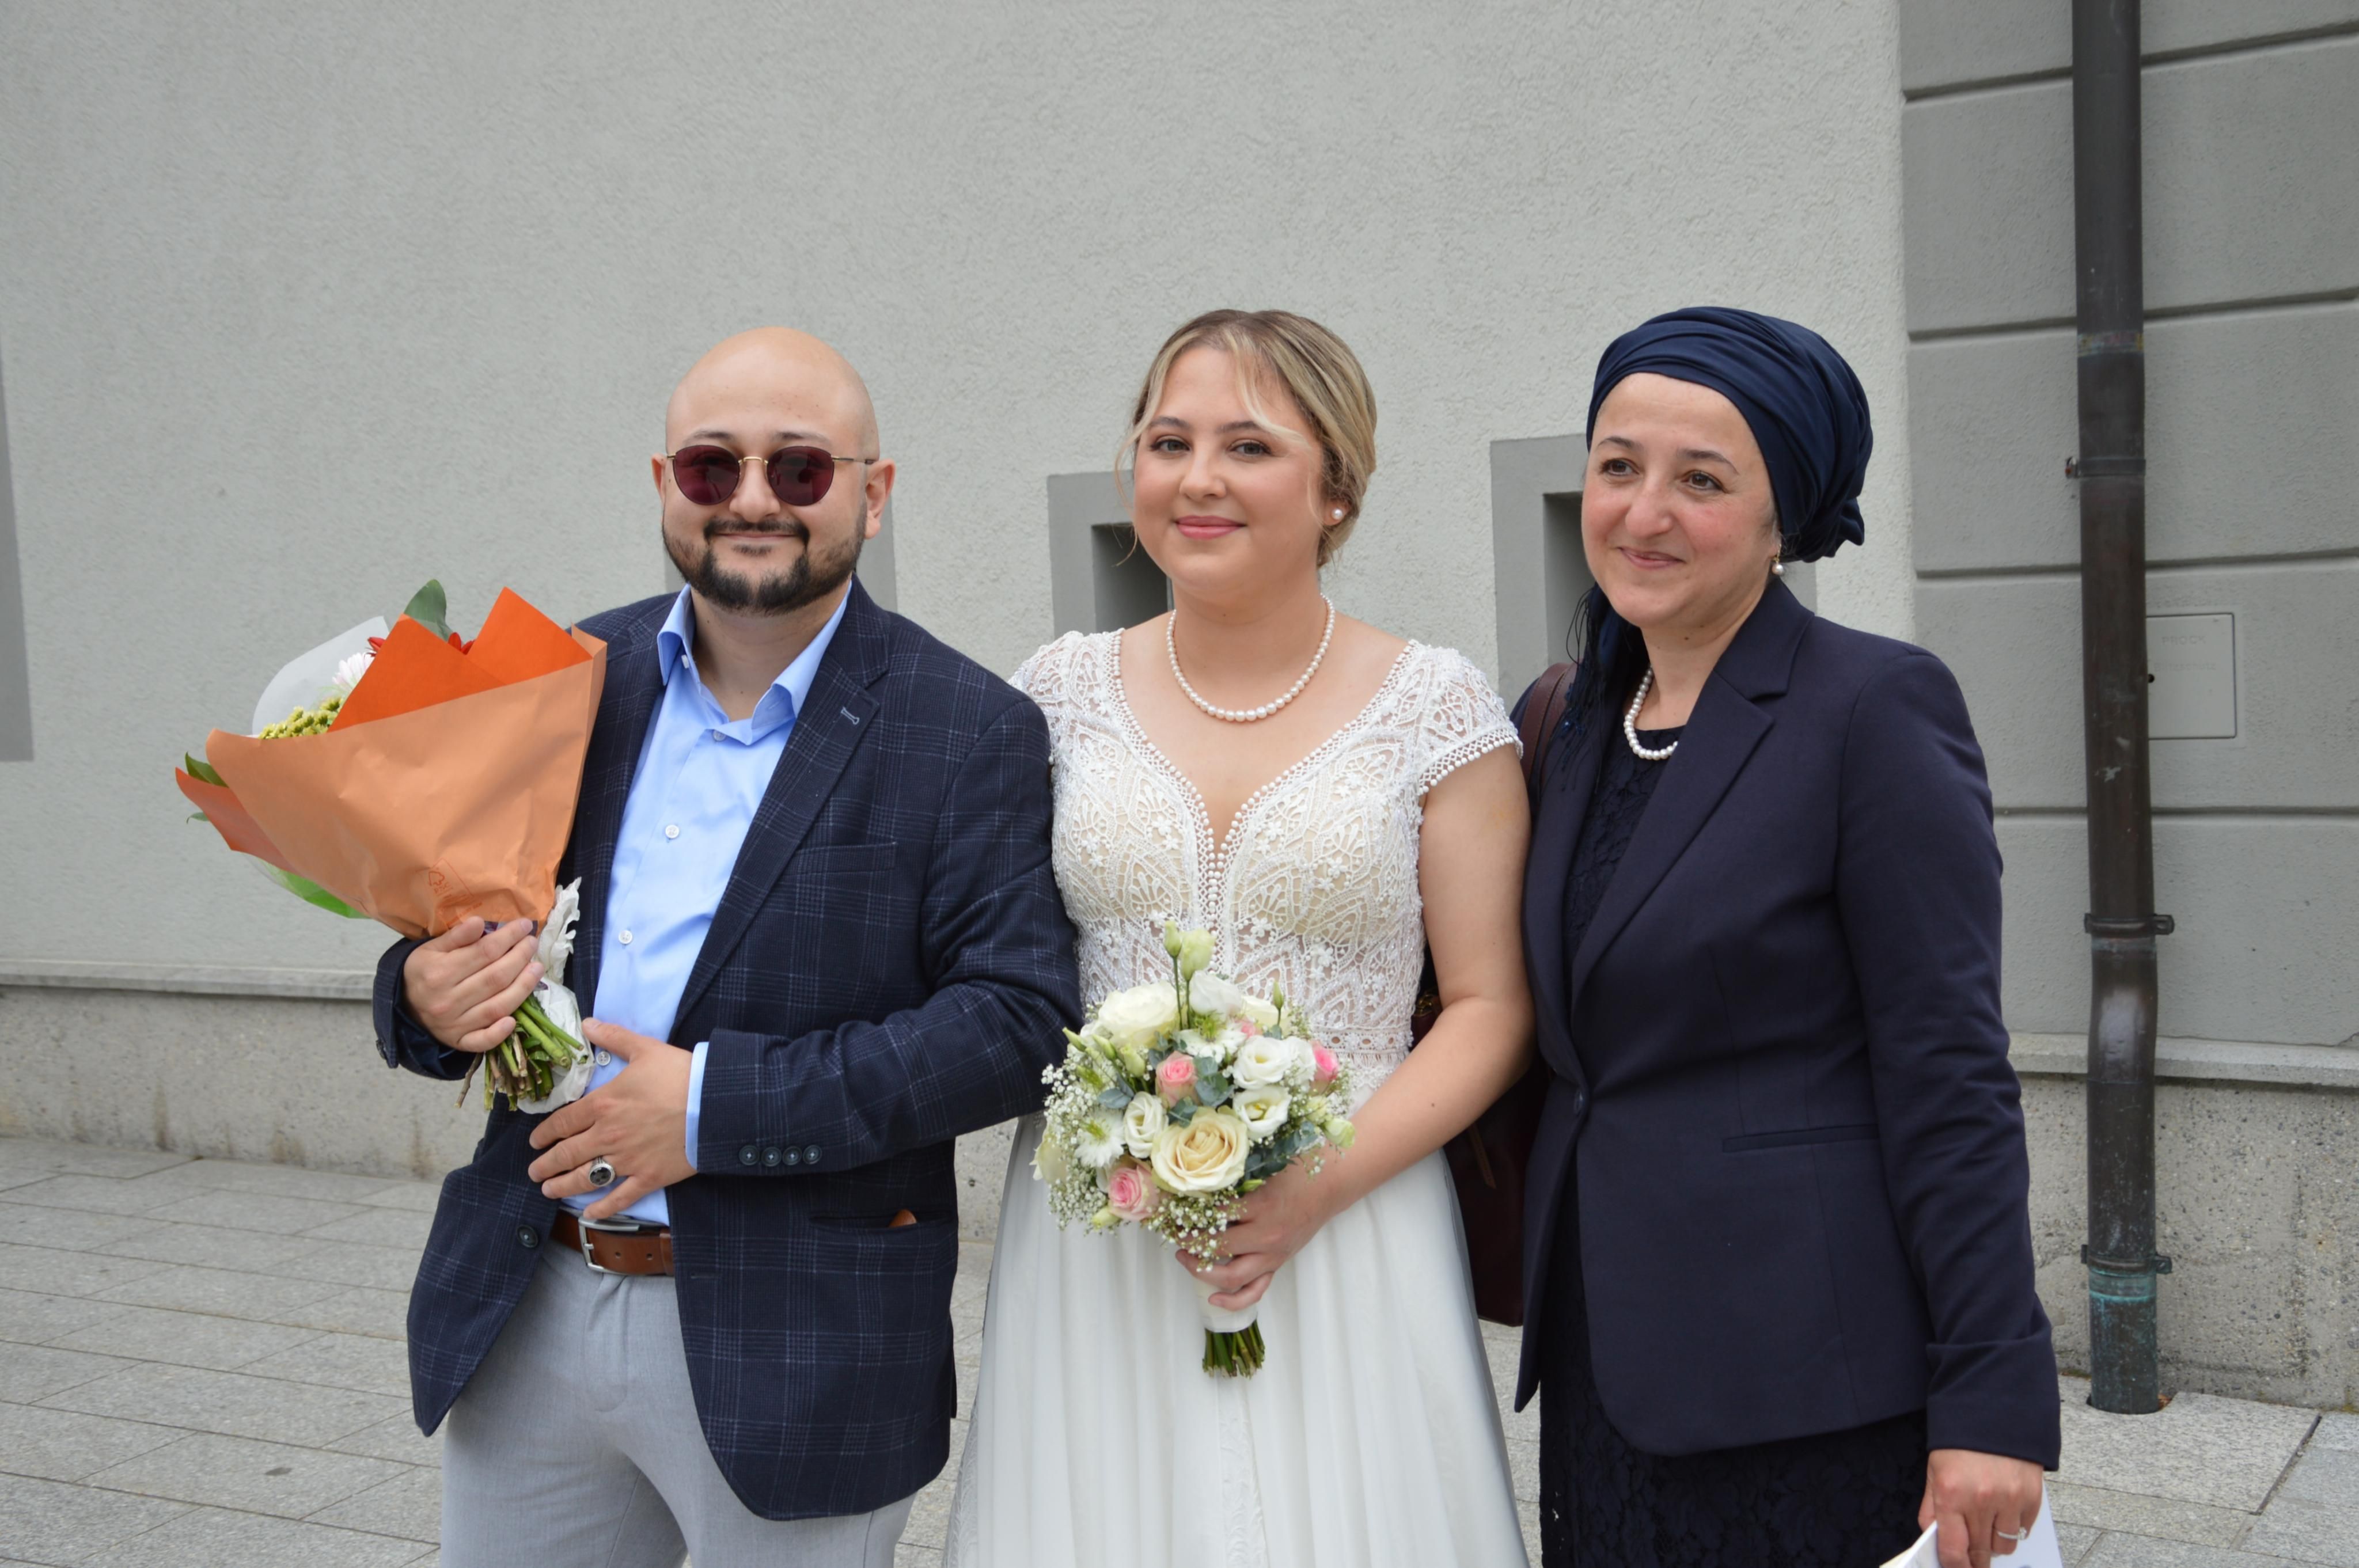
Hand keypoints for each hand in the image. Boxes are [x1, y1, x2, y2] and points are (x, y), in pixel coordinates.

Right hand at [402, 918, 542, 1053]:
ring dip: (523, 987)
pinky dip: (499, 1033)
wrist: (402, 1006)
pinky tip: (514, 1021)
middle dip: (520, 957)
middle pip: (495, 977)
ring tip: (537, 968)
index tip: (525, 925)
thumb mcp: (430, 949)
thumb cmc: (423, 972)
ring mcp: (455, 1024)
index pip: (485, 952)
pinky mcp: (459, 1041)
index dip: (509, 937)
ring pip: (497, 1006)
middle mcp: (448, 1000)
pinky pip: (482, 1040)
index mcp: (440, 973)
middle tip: (532, 943)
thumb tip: (479, 921)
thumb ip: (456, 936)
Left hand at [526, 1020, 696, 1218]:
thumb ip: (613, 1037)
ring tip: (548, 1190)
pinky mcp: (648, 1177)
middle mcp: (608, 1136)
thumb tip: (587, 1024)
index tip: (535, 1142)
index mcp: (603, 1105)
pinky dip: (602, 1208)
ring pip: (585, 1178)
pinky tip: (589, 1213)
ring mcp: (627, 1160)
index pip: (562, 1123)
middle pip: (567, 1154)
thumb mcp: (645, 1048)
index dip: (544, 1134)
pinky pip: (619, 1198)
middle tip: (534, 1171)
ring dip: (562, 1186)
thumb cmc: (681, 1074)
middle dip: (545, 1164)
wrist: (714, 1103)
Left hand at [1174, 1160, 1339, 1311]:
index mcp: (1261, 1207)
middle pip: (1217, 1248)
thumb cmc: (1295, 1173)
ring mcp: (1272, 1255)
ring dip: (1202, 1271)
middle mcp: (1266, 1236)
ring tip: (1185, 1258)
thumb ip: (1234, 1179)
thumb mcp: (1263, 1169)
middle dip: (1189, 1242)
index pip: (1214, 1216)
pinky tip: (1213, 1298)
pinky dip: (1234, 1300)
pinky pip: (1255, 1291)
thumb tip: (1196, 1185)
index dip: (1189, 1214)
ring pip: (1231, 1277)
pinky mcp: (1277, 1265)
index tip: (1173, 1211)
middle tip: (1174, 1234)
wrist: (1327, 1188)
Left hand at [1919, 1448, 2044, 1567]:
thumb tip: (1934, 1539)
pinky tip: (2005, 1513)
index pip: (1954, 1549)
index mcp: (1951, 1494)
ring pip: (2004, 1546)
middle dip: (1975, 1560)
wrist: (1995, 1414)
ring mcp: (2009, 1500)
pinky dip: (2014, 1529)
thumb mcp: (1935, 1472)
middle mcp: (1981, 1500)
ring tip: (1989, 1529)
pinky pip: (2023, 1531)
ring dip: (1995, 1544)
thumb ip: (1932, 1508)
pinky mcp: (2031, 1498)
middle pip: (1980, 1551)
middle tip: (1974, 1560)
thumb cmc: (1960, 1444)